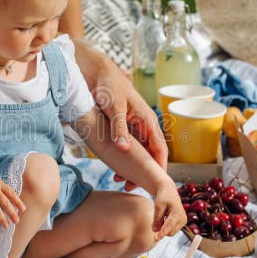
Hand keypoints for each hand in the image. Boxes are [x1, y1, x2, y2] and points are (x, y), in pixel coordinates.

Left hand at [78, 44, 167, 187]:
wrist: (96, 71)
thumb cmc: (108, 85)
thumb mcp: (114, 107)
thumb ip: (119, 128)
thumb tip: (124, 148)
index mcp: (147, 120)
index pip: (160, 150)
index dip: (159, 168)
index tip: (154, 184)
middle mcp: (143, 125)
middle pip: (149, 154)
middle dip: (143, 172)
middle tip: (129, 187)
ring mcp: (133, 127)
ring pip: (138, 152)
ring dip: (131, 167)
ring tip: (118, 180)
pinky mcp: (122, 126)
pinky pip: (127, 147)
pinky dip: (122, 158)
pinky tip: (112, 166)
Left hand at [152, 183, 185, 238]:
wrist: (169, 192)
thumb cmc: (163, 197)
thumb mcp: (158, 205)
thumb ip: (157, 219)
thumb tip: (155, 231)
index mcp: (177, 213)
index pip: (169, 226)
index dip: (162, 233)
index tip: (156, 239)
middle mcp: (182, 218)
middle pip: (169, 232)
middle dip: (161, 230)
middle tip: (156, 219)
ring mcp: (183, 221)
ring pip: (170, 232)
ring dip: (164, 228)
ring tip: (163, 215)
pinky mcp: (182, 223)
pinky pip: (172, 229)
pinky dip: (166, 226)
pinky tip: (166, 217)